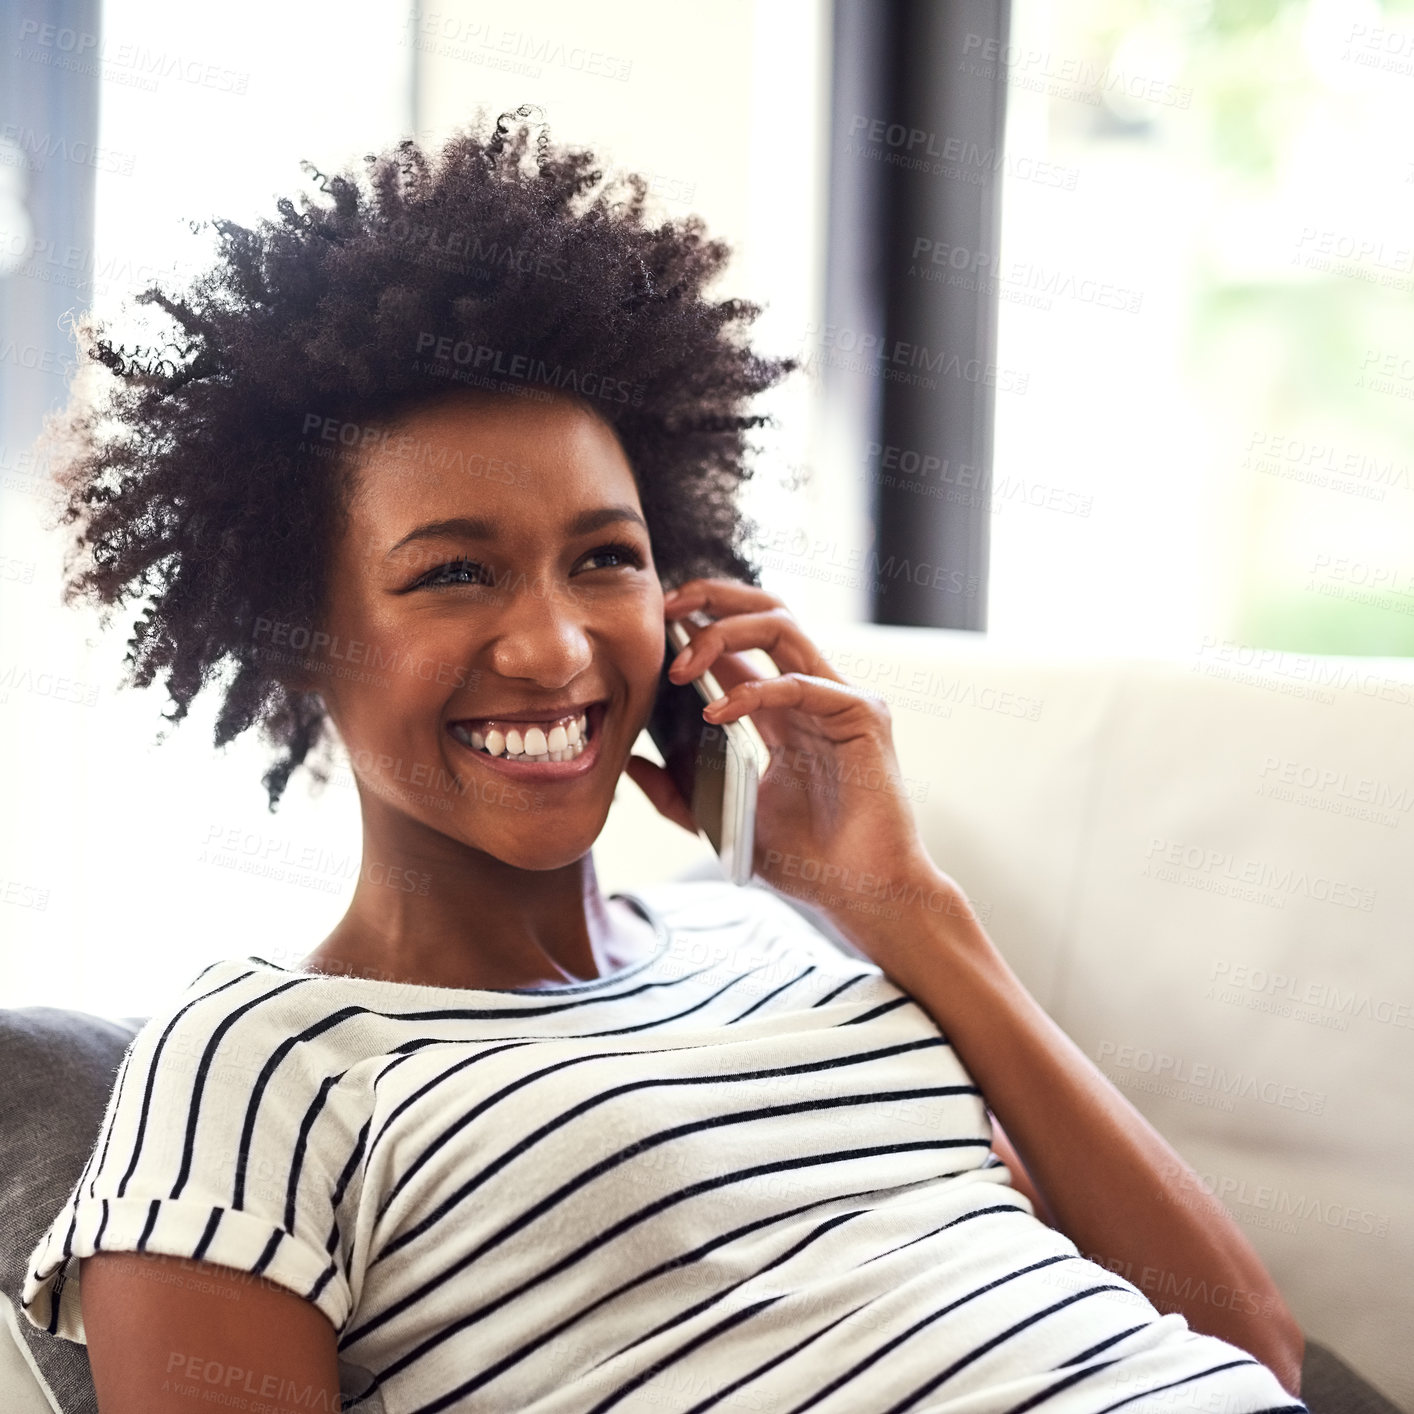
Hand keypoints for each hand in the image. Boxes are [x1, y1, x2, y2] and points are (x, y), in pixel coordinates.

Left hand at [622, 577, 957, 955]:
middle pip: (766, 613)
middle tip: (664, 607)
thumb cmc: (807, 863)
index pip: (741, 645)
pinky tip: (715, 711)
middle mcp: (813, 695)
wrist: (861, 896)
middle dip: (712, 597)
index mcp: (783, 712)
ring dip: (724, 632)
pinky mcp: (862, 715)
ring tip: (681, 662)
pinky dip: (752, 691)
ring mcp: (840, 700)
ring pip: (782, 627)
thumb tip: (629, 762)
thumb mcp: (723, 823)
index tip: (650, 625)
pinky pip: (799, 683)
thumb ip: (677, 794)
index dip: (696, 623)